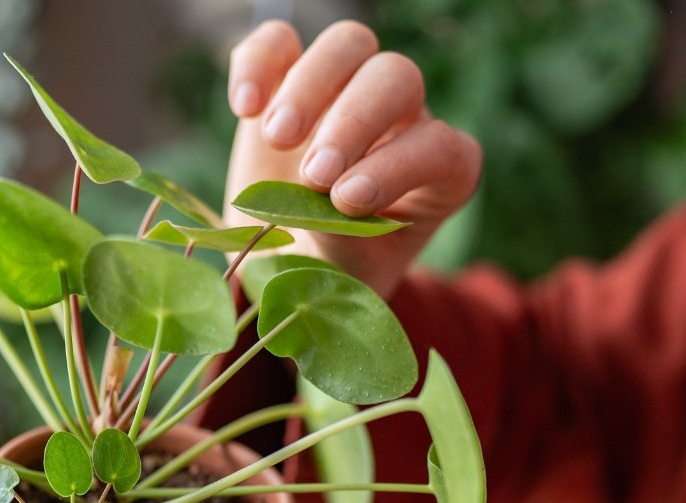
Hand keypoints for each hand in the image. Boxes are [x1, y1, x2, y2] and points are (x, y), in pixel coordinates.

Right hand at [224, 20, 482, 297]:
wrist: (283, 266)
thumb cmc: (331, 275)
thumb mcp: (345, 278)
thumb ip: (347, 244)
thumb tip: (327, 202)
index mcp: (440, 172)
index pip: (438, 147)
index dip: (396, 168)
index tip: (345, 203)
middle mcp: (402, 119)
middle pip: (396, 78)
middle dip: (355, 121)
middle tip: (312, 175)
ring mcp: (346, 91)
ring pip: (349, 44)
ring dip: (312, 84)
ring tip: (276, 138)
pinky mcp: (289, 80)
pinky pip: (280, 42)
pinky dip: (259, 63)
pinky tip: (245, 108)